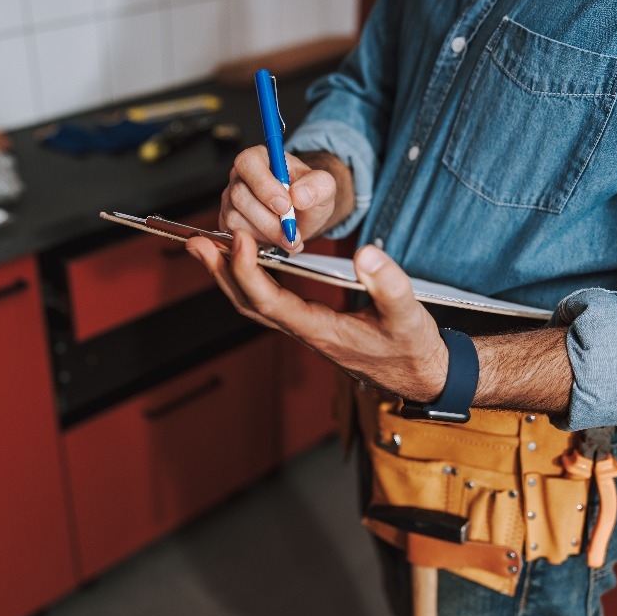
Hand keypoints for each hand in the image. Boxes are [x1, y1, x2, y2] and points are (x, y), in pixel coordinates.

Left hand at [186, 230, 448, 402]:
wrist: (420, 375)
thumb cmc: (413, 348)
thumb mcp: (409, 316)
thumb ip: (390, 285)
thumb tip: (367, 252)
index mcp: (321, 330)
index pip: (270, 301)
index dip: (248, 271)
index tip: (240, 240)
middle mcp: (304, 331)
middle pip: (248, 304)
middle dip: (221, 273)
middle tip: (196, 243)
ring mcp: (304, 329)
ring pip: (254, 304)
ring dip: (229, 276)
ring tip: (208, 247)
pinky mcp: (310, 324)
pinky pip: (268, 302)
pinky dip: (250, 279)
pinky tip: (247, 259)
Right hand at [220, 146, 341, 253]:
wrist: (303, 215)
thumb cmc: (308, 195)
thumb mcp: (324, 186)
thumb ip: (319, 184)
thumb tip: (299, 195)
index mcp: (259, 158)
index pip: (248, 164)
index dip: (264, 186)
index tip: (286, 206)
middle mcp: (240, 177)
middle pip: (239, 196)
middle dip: (267, 219)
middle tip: (291, 231)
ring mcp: (230, 200)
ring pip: (235, 218)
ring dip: (265, 233)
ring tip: (290, 238)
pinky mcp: (228, 222)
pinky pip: (235, 234)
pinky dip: (258, 242)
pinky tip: (278, 242)